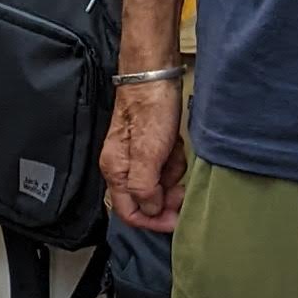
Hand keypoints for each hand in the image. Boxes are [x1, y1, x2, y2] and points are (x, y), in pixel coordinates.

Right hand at [102, 77, 186, 229]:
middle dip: (166, 194)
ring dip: (172, 173)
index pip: (128, 213)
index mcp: (115, 171)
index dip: (152, 222)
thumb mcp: (148, 152)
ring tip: (175, 152)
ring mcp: (137, 157)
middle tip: (181, 185)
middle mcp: (123, 168)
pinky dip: (174, 159)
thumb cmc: (149, 108)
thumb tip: (151, 210)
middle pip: (146, 200)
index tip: (174, 220)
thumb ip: (144, 187)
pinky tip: (176, 145)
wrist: (155, 75)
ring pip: (159, 183)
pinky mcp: (151, 147)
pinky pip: (166, 165)